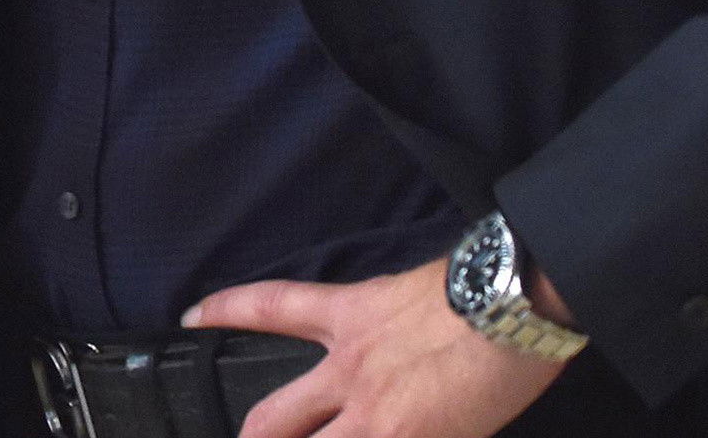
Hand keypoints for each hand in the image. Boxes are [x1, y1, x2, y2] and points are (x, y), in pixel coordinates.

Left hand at [184, 260, 567, 437]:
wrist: (513, 300)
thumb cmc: (483, 288)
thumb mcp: (415, 295)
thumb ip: (388, 327)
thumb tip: (393, 352)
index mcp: (352, 316)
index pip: (272, 306)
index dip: (226, 311)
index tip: (194, 316)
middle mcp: (349, 369)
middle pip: (270, 421)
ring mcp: (372, 414)